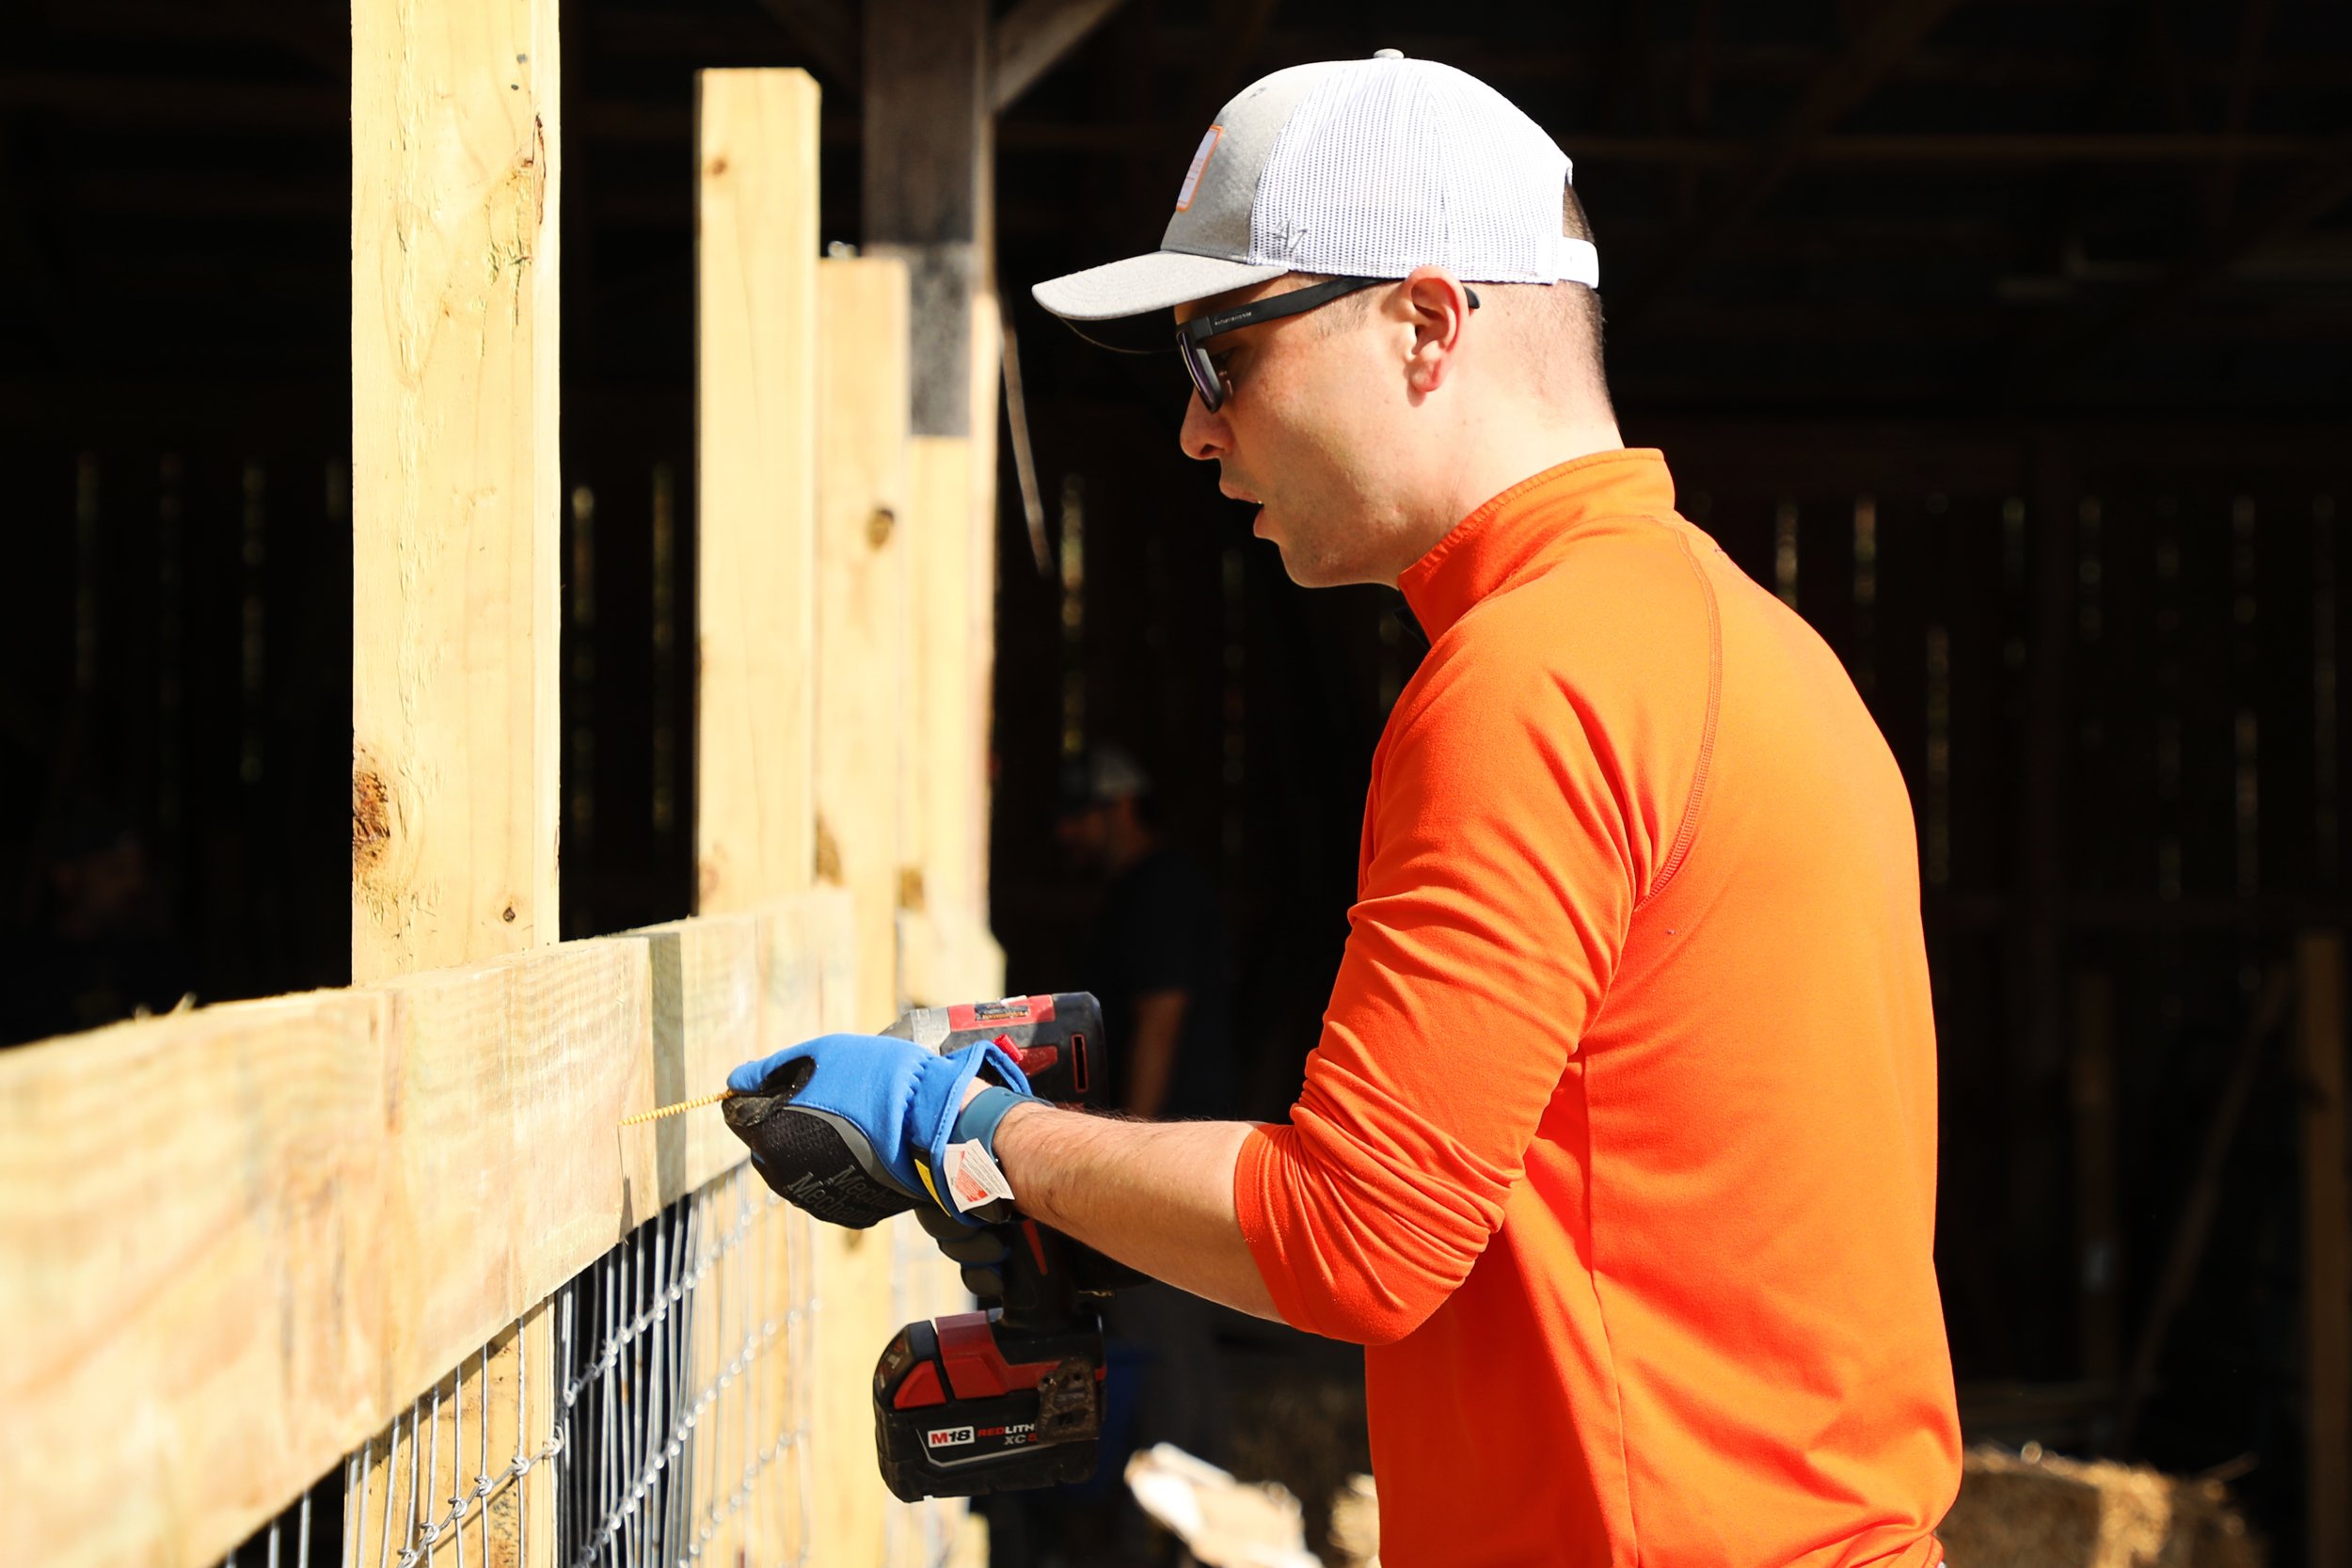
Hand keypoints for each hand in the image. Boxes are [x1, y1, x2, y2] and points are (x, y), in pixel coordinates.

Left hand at [721, 1032, 1032, 1229]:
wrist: (939, 1125)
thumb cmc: (882, 1082)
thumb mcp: (824, 1054)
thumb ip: (773, 1068)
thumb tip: (735, 1080)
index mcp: (769, 1135)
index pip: (738, 1112)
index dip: (762, 1089)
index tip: (792, 1078)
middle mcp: (783, 1176)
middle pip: (764, 1141)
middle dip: (783, 1117)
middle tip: (829, 1094)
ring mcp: (816, 1198)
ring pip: (795, 1164)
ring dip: (809, 1140)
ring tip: (851, 1117)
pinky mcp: (847, 1211)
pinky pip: (826, 1181)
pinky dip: (835, 1163)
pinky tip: (862, 1143)